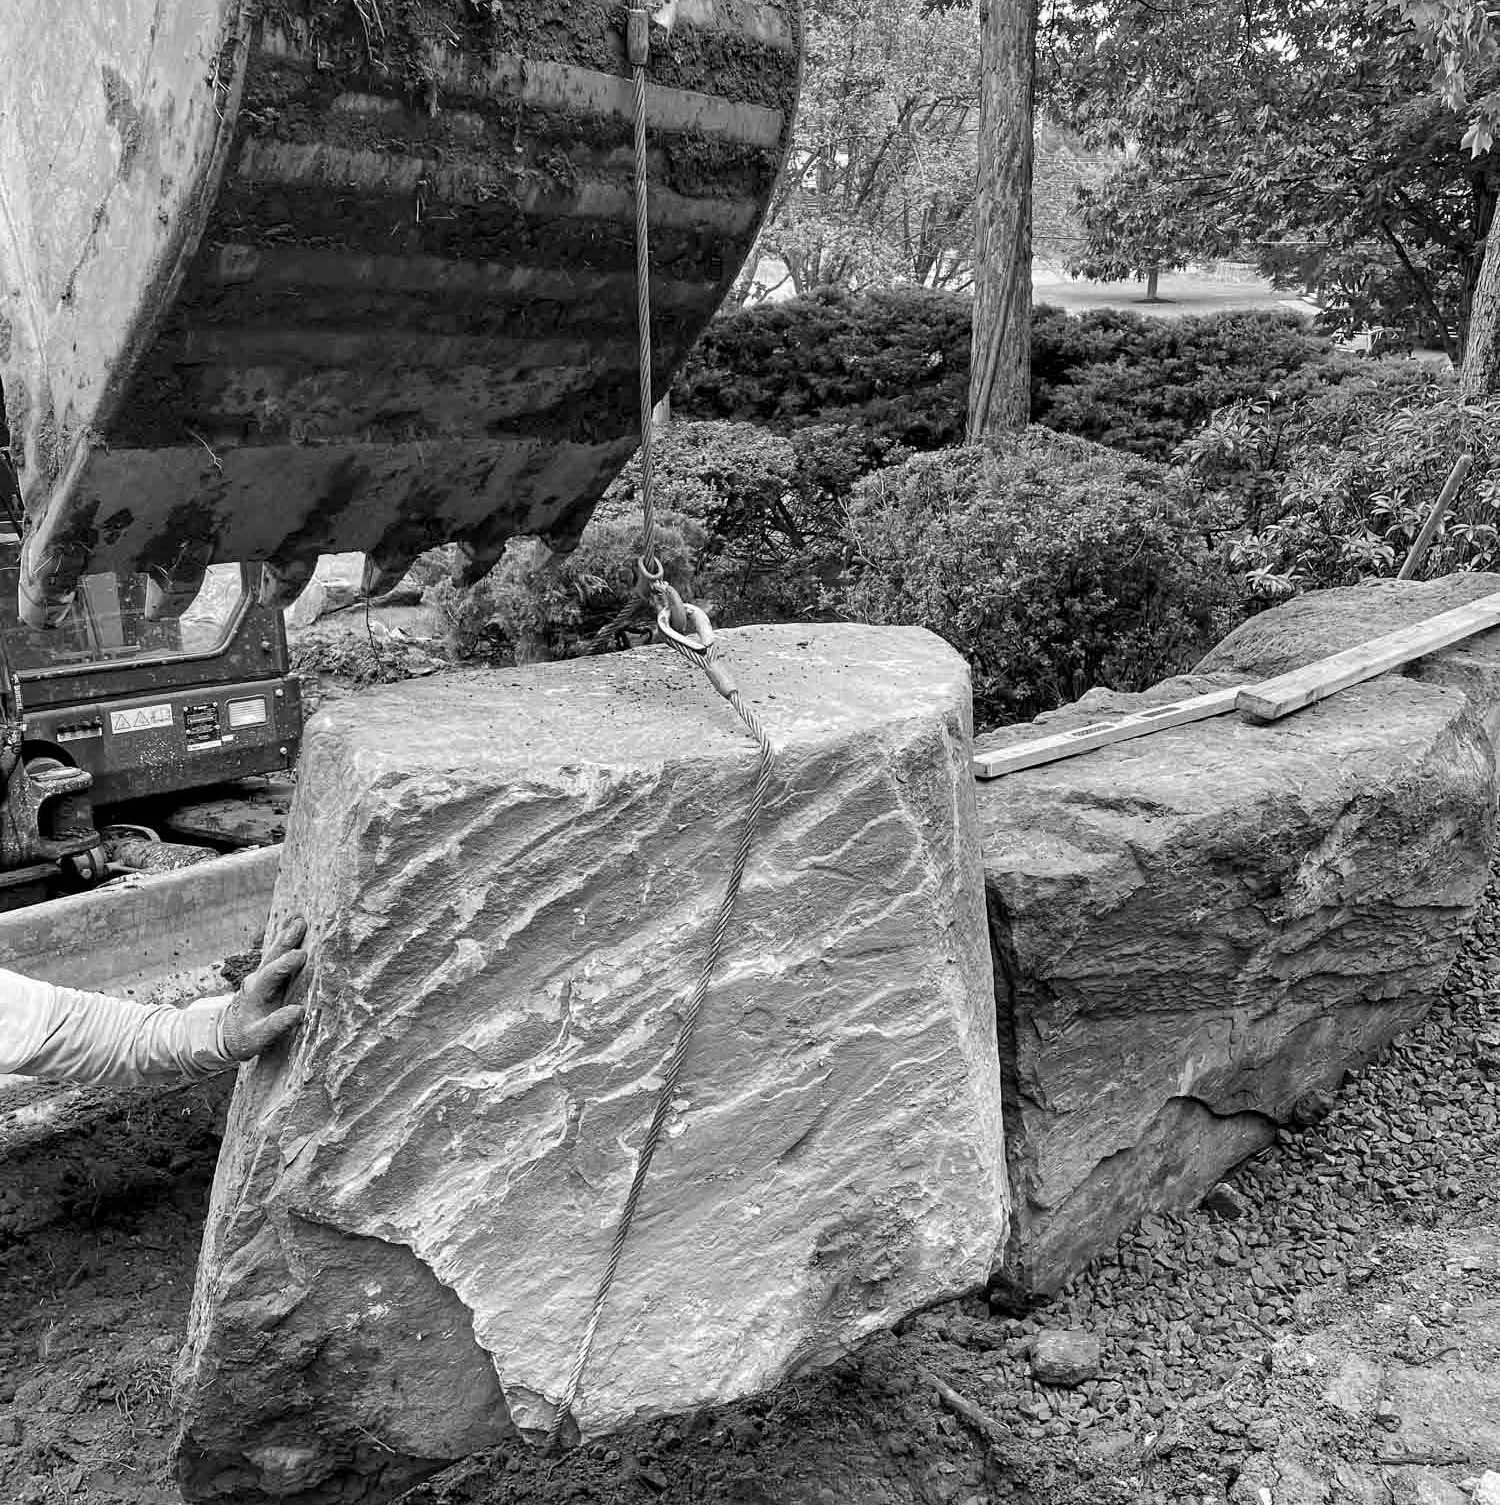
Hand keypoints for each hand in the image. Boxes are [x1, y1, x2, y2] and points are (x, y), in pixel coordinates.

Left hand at [222, 916, 308, 1061]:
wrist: (225, 1035)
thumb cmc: (244, 1038)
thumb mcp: (258, 1038)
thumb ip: (276, 1025)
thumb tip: (299, 1010)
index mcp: (255, 992)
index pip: (272, 974)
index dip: (286, 964)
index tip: (302, 955)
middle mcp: (256, 979)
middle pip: (272, 956)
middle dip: (286, 940)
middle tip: (301, 923)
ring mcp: (259, 976)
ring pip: (273, 953)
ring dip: (286, 937)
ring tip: (300, 921)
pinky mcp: (264, 977)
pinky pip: (275, 957)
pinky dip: (285, 944)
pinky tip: (293, 934)